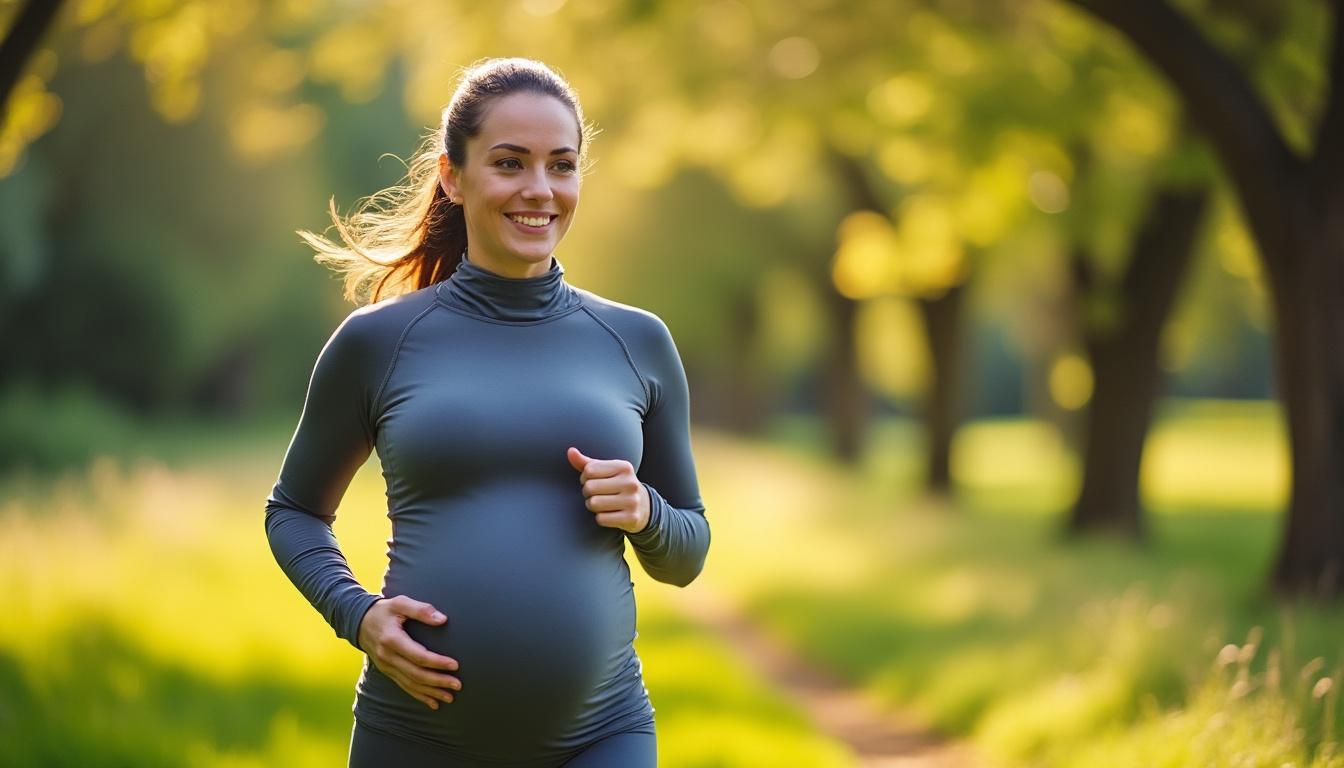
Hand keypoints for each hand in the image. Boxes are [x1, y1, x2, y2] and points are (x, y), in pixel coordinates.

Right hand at [357, 595, 461, 709]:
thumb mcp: (400, 603)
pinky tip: (433, 703)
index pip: (418, 656)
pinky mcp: (387, 671)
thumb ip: (421, 610)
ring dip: (431, 692)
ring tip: (450, 697)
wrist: (359, 622)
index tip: (455, 665)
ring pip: (411, 684)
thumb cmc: (384, 610)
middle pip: (416, 674)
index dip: (437, 662)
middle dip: (438, 681)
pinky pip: (404, 686)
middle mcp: (388, 657)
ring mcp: (386, 667)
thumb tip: (442, 620)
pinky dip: (419, 696)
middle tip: (458, 685)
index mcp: (392, 640)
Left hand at [567, 446, 650, 533]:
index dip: (585, 477)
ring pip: (594, 503)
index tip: (593, 480)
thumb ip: (586, 462)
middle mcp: (630, 483)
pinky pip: (601, 518)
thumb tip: (570, 451)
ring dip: (592, 505)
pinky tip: (609, 514)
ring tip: (601, 503)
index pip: (589, 470)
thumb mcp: (606, 471)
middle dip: (587, 492)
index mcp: (624, 467)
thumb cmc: (617, 484)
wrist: (643, 506)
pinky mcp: (631, 518)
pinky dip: (600, 518)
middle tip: (596, 493)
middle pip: (590, 487)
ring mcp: (632, 501)